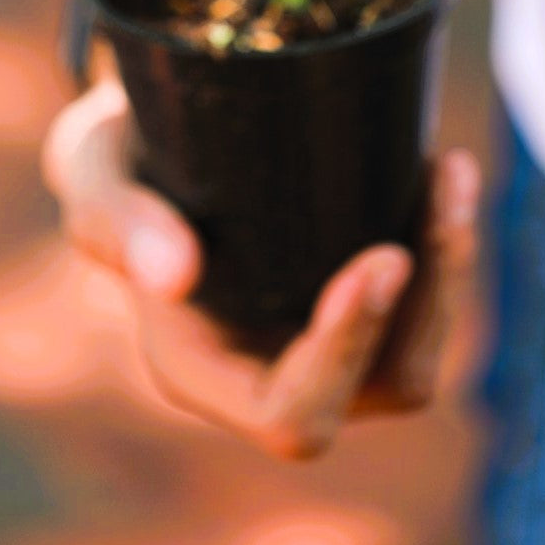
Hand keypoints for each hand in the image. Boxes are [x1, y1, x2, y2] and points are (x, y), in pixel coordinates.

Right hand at [43, 78, 478, 458]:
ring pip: (419, 346)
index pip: (291, 414)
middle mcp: (269, 371)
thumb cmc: (115, 158)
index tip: (384, 256)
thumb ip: (117, 221)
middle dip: (429, 303)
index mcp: (200, 371)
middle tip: (442, 199)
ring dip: (451, 266)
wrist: (149, 130)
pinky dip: (444, 238)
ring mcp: (319, 337)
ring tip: (450, 168)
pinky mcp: (357, 293)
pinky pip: (426, 298)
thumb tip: (176, 277)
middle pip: (385, 386)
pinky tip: (441, 167)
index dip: (347, 354)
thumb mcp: (93, 170)